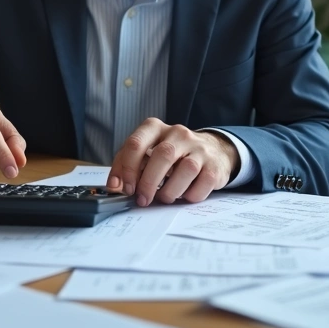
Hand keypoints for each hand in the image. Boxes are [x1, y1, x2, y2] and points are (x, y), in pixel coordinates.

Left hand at [107, 119, 237, 205]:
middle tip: (142, 199)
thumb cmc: (173, 155)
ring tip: (164, 198)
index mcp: (156, 128)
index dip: (127, 169)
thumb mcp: (148, 153)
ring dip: (169, 191)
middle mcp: (178, 133)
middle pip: (161, 156)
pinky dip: (189, 196)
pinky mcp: (214, 166)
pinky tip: (184, 194)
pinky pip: (201, 185)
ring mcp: (199, 148)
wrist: (213, 151)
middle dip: (148, 183)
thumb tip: (114, 186)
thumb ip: (129, 165)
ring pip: (185, 170)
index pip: (136, 143)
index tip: (125, 188)